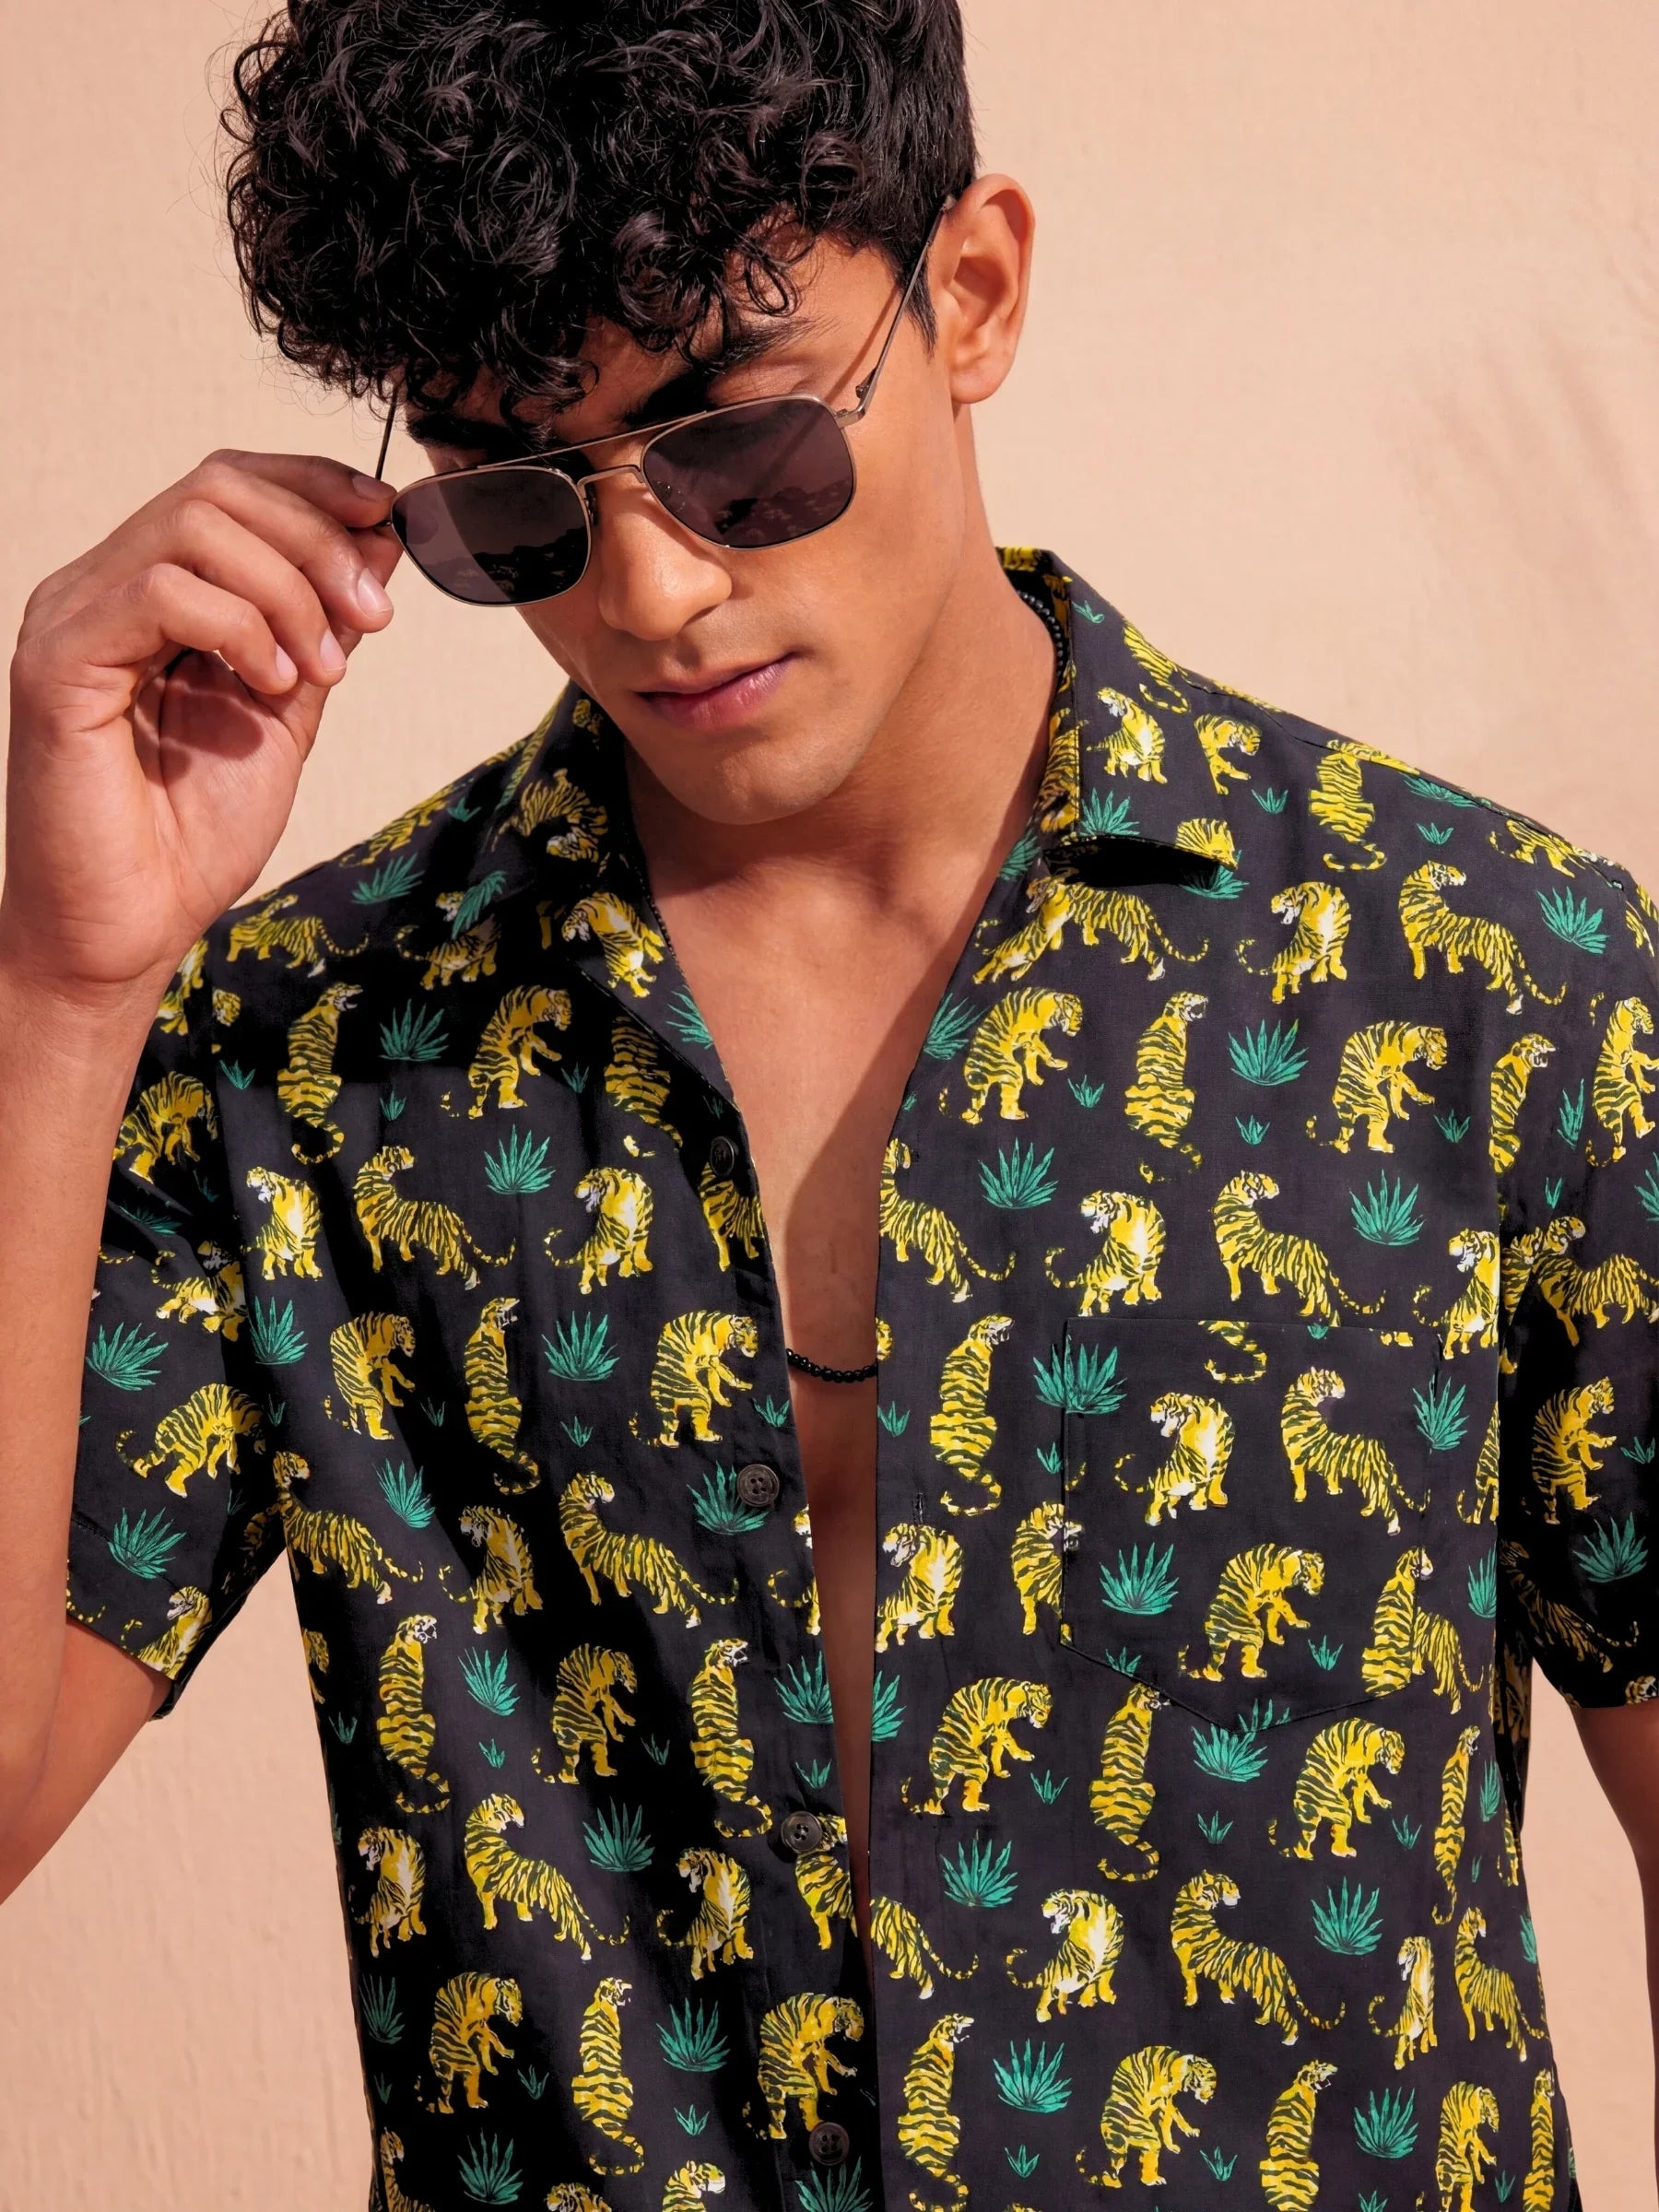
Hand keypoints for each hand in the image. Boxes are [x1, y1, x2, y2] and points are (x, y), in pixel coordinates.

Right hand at [2, 449, 401, 1006]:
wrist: (130, 927)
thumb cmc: (191, 837)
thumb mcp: (289, 712)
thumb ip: (324, 628)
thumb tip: (378, 544)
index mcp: (151, 592)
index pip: (229, 486)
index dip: (316, 486)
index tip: (390, 523)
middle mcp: (103, 588)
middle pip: (218, 488)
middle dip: (319, 541)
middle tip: (373, 617)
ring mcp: (73, 616)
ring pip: (194, 525)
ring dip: (289, 590)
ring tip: (323, 670)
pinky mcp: (60, 661)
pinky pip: (161, 590)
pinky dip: (241, 628)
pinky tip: (271, 688)